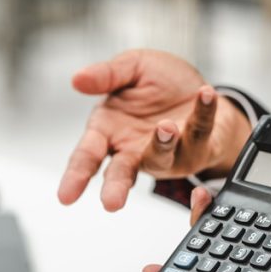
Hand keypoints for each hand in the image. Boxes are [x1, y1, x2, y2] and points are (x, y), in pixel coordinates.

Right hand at [59, 49, 252, 210]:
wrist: (200, 90)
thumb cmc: (160, 85)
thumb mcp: (130, 68)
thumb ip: (106, 75)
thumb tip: (77, 79)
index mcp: (109, 131)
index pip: (87, 156)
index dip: (75, 176)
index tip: (66, 196)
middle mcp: (135, 148)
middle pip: (121, 172)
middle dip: (116, 187)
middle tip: (111, 202)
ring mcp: (167, 153)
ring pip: (161, 156)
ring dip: (161, 143)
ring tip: (165, 127)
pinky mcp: (198, 146)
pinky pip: (200, 130)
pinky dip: (203, 112)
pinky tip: (204, 95)